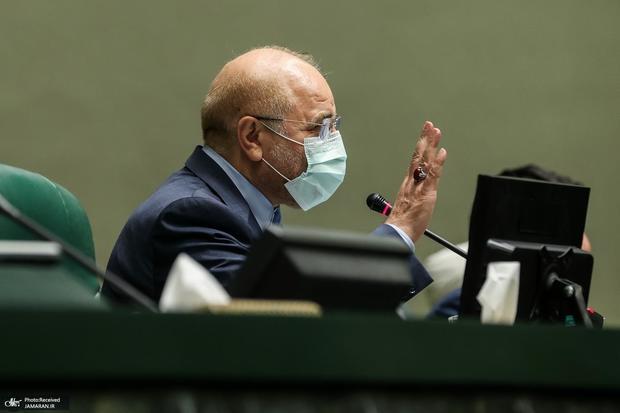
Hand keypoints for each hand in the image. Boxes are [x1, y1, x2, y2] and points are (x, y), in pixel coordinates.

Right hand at [385, 121, 446, 242]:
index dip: (420, 146)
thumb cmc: (403, 222)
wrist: (399, 231)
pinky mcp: (426, 193)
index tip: (425, 134)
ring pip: (425, 161)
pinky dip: (437, 163)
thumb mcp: (408, 205)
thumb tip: (413, 194)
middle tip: (429, 125)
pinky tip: (442, 152)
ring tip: (436, 131)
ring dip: (431, 145)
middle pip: (418, 155)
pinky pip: (433, 175)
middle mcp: (412, 181)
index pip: (415, 160)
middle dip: (425, 139)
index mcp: (408, 183)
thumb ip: (412, 196)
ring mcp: (419, 186)